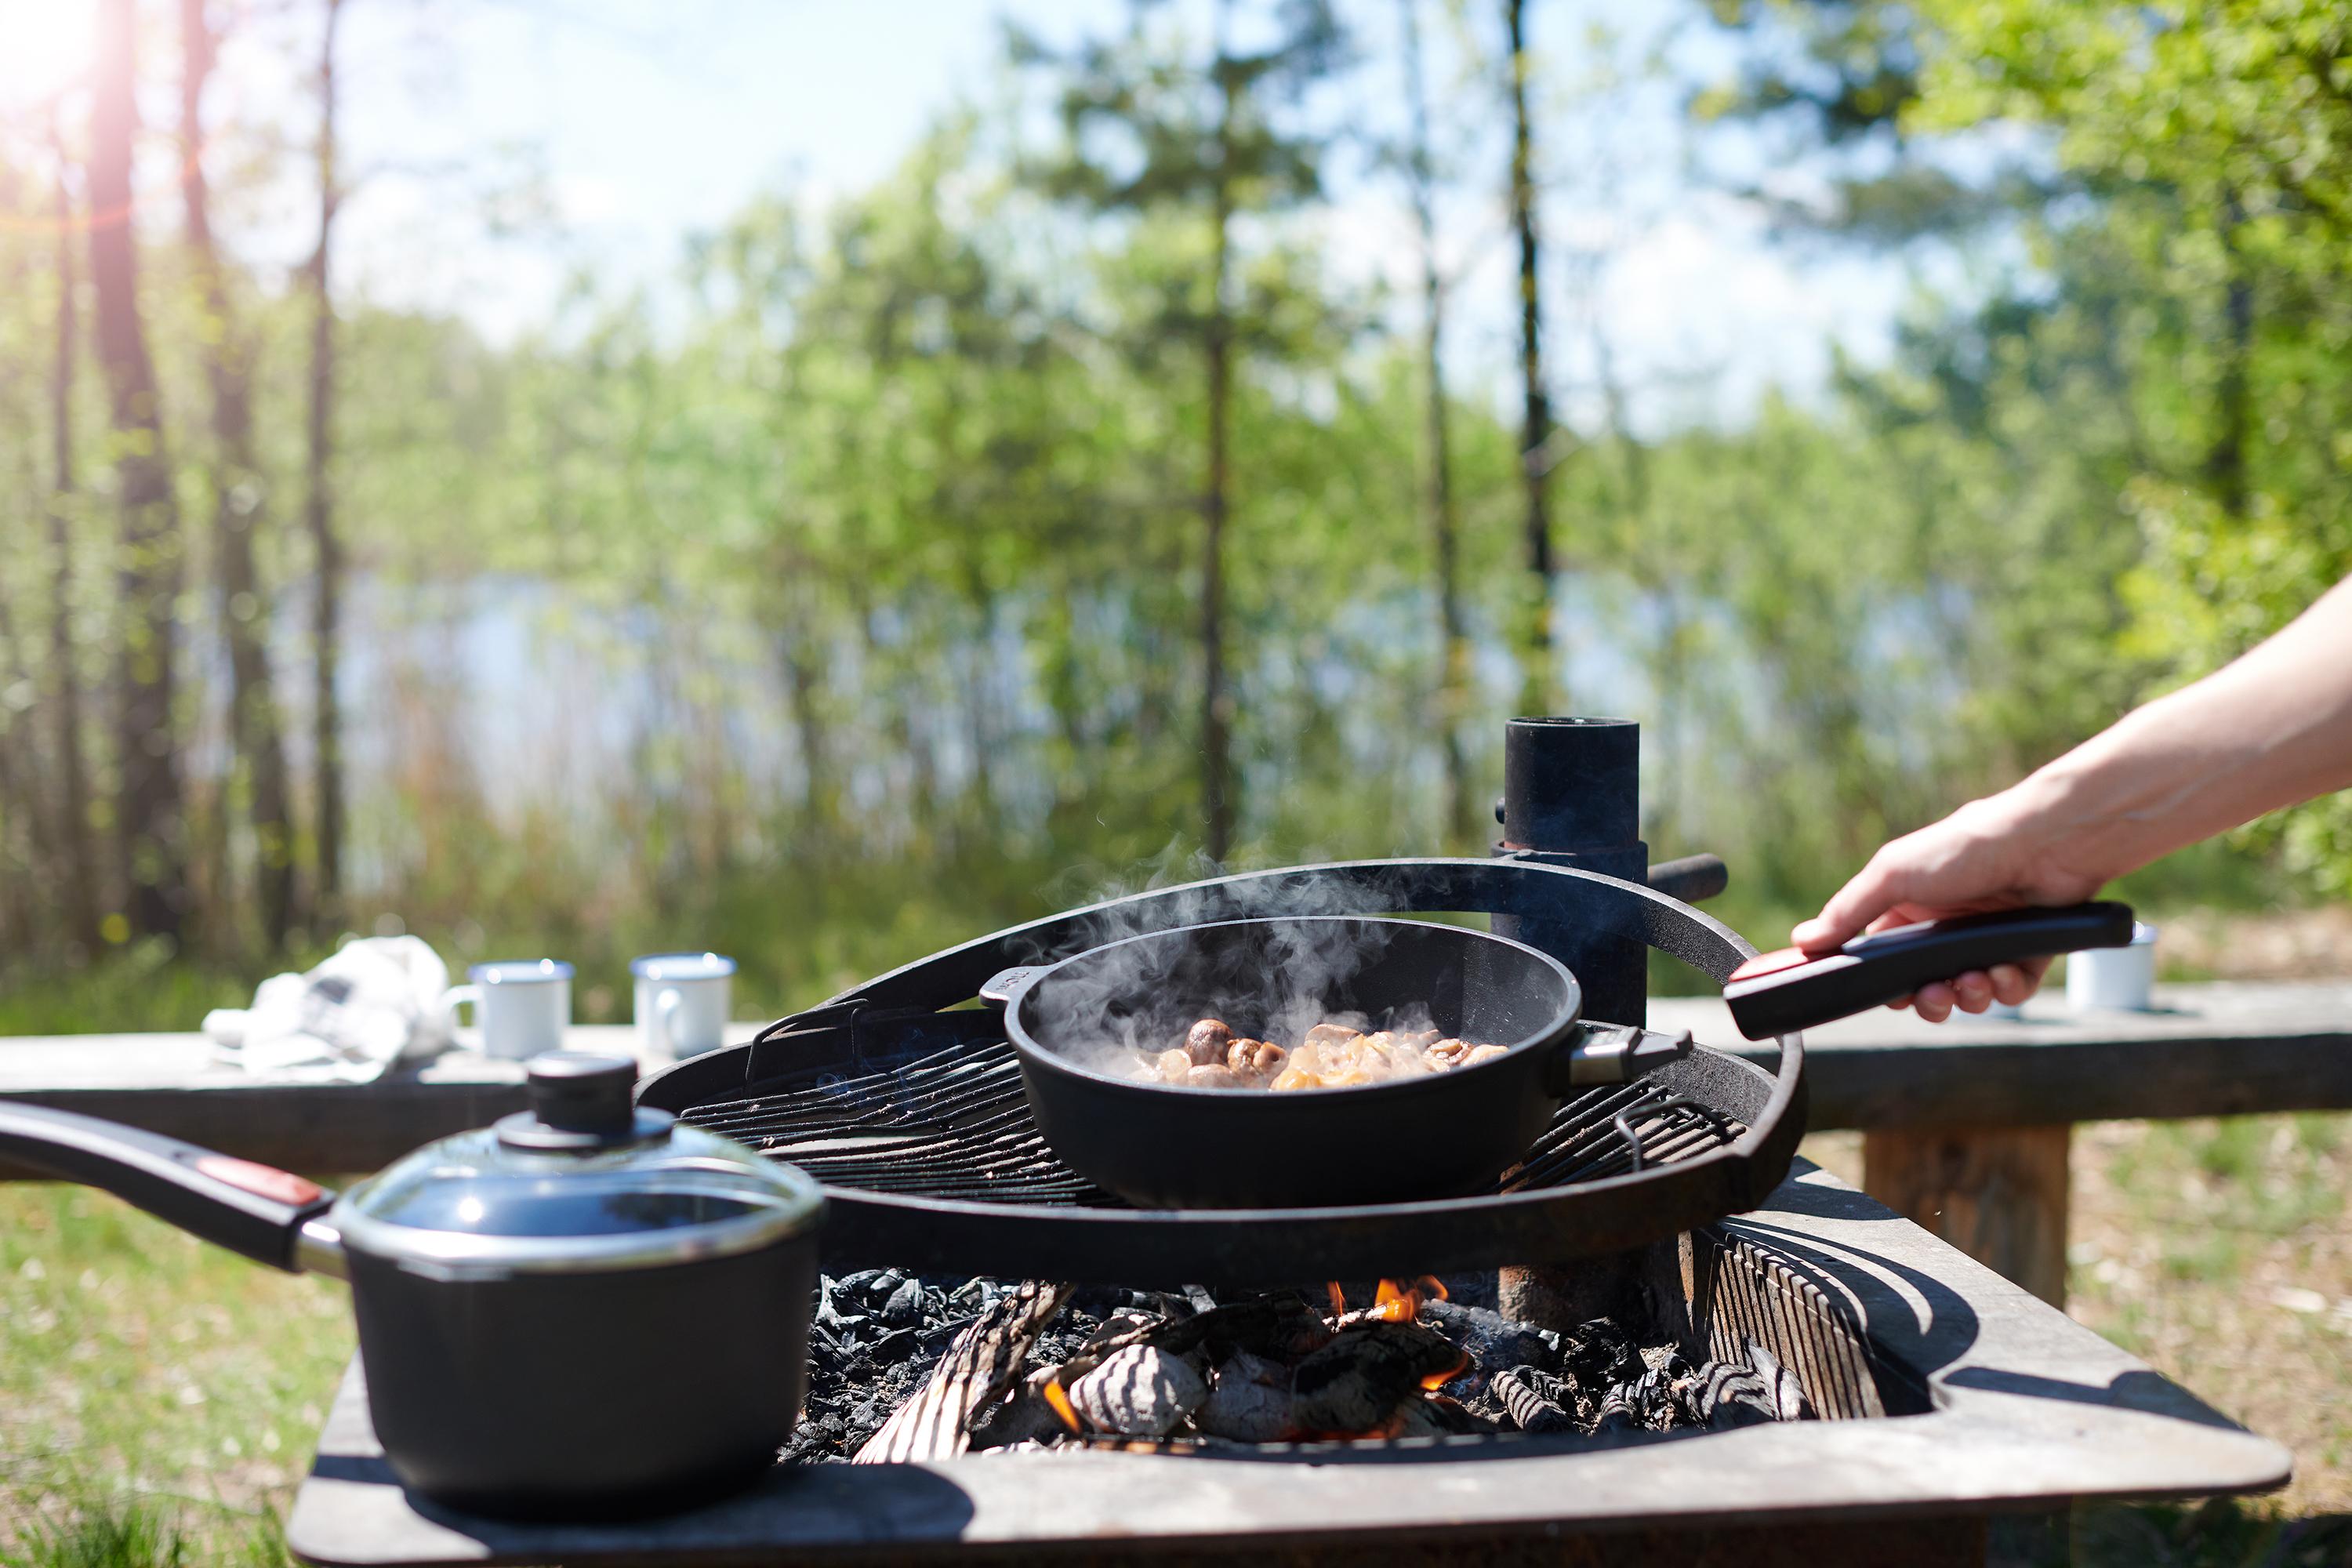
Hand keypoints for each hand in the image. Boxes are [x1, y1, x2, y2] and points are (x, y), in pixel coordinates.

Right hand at [1792, 795, 2112, 1022]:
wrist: (2047, 843)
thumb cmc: (1967, 848)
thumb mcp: (1892, 874)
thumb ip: (1847, 910)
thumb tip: (1803, 940)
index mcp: (1909, 903)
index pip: (1881, 955)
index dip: (1881, 980)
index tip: (1884, 993)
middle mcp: (1945, 922)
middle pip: (1923, 982)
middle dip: (1927, 997)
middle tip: (1932, 994)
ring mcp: (1986, 938)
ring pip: (1966, 991)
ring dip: (1967, 995)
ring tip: (1972, 981)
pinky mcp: (2026, 950)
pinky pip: (2009, 988)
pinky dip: (2005, 988)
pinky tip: (2003, 971)